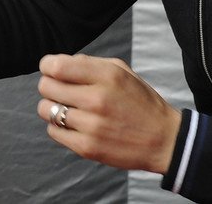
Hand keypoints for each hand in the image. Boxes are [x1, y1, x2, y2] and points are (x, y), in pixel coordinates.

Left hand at [36, 53, 180, 172]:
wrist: (165, 141)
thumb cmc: (139, 101)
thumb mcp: (121, 71)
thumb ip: (87, 63)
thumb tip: (55, 64)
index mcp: (107, 75)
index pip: (55, 66)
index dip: (48, 66)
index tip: (53, 71)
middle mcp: (98, 99)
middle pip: (46, 87)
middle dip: (49, 86)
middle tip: (61, 91)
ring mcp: (92, 126)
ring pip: (45, 109)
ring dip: (52, 107)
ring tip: (68, 108)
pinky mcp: (88, 148)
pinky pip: (53, 131)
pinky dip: (58, 127)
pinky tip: (73, 124)